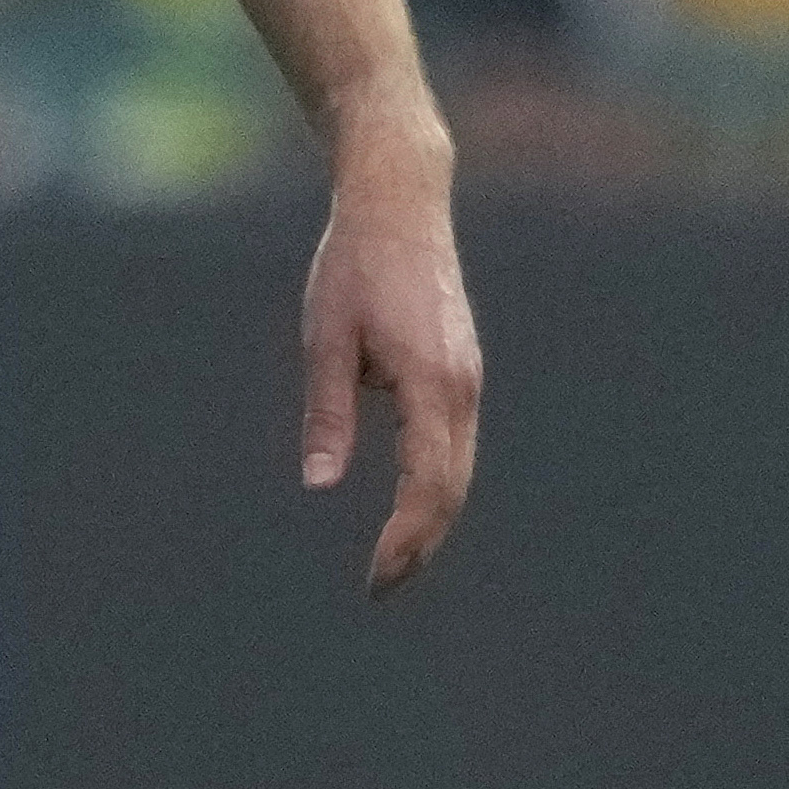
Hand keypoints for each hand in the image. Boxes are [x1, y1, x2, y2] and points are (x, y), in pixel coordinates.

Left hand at [299, 118, 479, 596]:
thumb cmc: (354, 265)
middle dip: (420, 544)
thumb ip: (328, 413)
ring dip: (432, 519)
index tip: (375, 578)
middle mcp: (462, 386)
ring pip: (459, 469)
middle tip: (381, 587)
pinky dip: (437, 483)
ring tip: (393, 560)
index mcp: (430, 382)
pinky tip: (410, 506)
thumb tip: (320, 485)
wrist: (401, 202)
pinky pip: (456, 443)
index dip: (404, 540)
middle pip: (451, 488)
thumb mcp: (325, 337)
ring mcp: (468, 378)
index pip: (427, 486)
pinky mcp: (463, 370)